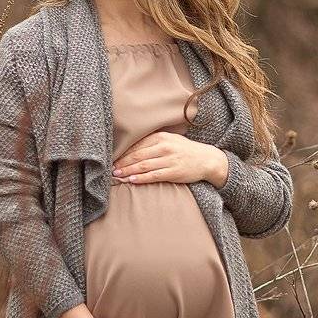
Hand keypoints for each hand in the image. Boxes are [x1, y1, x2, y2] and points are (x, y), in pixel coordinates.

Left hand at [112, 130, 226, 185]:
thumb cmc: (185, 150)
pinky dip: (141, 178)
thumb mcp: (170, 140)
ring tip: (117, 176)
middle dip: (122, 163)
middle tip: (111, 169)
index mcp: (161, 137)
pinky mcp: (174, 172)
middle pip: (137, 155)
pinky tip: (132, 180)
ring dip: (128, 171)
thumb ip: (152, 143)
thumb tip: (130, 149)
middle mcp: (164, 146)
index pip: (137, 145)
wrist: (206, 159)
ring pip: (143, 166)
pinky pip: (154, 175)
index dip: (123, 153)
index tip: (112, 159)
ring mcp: (169, 159)